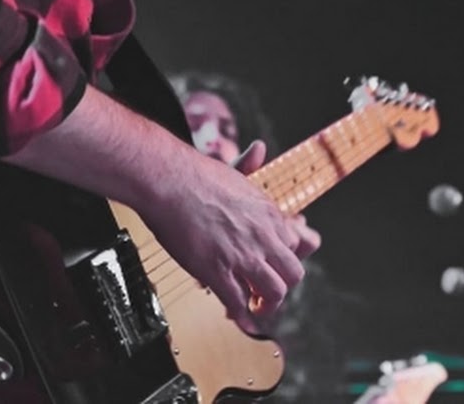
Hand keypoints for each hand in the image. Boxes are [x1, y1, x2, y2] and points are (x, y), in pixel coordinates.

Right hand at [140, 141, 318, 325]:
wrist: (168, 179)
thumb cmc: (194, 173)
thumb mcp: (232, 168)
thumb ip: (249, 164)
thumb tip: (260, 149)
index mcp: (267, 211)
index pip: (295, 244)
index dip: (284, 257)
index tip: (273, 263)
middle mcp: (261, 234)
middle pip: (293, 273)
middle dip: (282, 286)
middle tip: (267, 291)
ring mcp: (241, 254)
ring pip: (273, 293)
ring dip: (265, 305)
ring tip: (253, 306)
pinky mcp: (217, 270)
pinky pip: (237, 303)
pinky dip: (238, 313)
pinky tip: (232, 313)